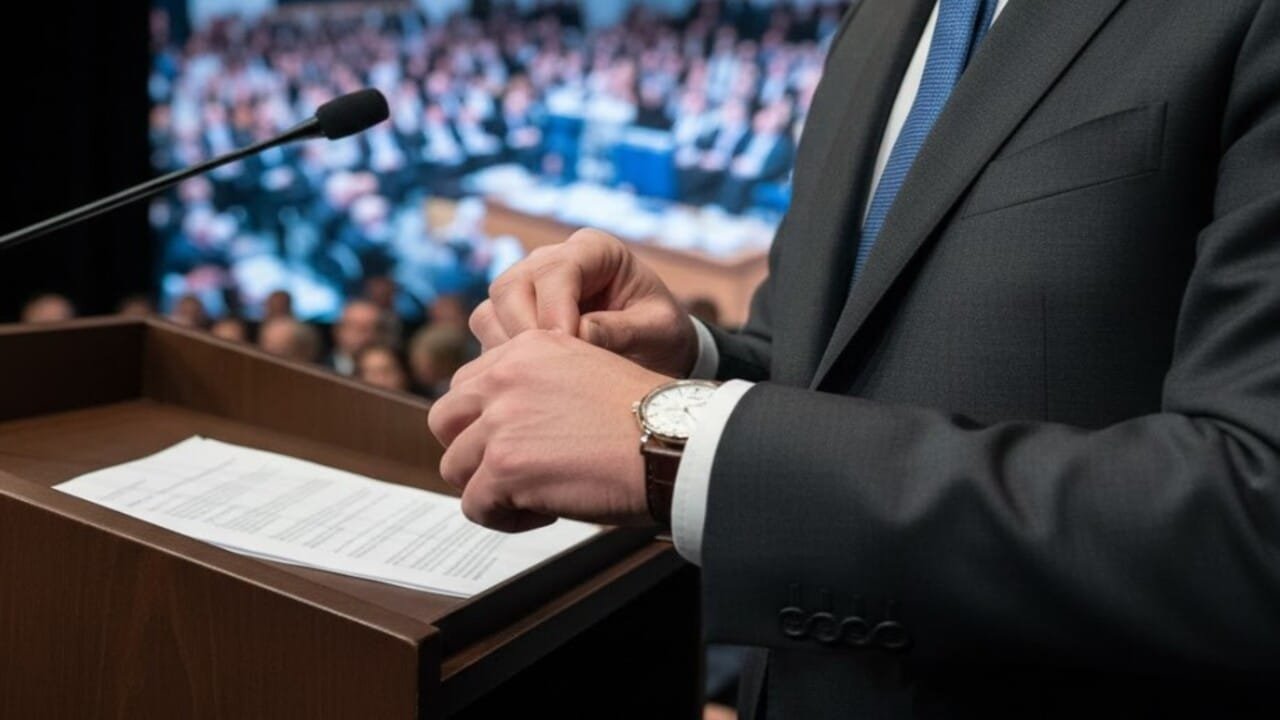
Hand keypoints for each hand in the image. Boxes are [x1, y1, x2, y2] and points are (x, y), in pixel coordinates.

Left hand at [427, 330, 670, 531]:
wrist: (676, 441)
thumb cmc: (647, 420)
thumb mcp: (584, 374)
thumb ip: (538, 387)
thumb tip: (504, 428)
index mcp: (526, 348)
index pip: (469, 386)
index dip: (489, 423)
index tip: (528, 442)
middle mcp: (505, 375)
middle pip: (445, 420)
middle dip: (474, 451)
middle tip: (516, 471)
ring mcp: (501, 421)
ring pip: (455, 467)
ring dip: (490, 488)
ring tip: (537, 494)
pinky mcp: (505, 466)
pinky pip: (475, 506)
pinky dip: (507, 519)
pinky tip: (548, 511)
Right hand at [470, 229, 698, 377]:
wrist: (655, 349)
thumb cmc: (662, 334)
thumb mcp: (657, 330)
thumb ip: (620, 330)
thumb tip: (578, 335)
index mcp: (594, 250)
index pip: (557, 268)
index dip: (556, 307)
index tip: (569, 345)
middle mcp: (552, 262)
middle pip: (511, 286)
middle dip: (524, 330)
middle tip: (547, 369)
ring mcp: (527, 289)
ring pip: (491, 311)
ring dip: (507, 349)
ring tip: (540, 380)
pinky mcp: (513, 320)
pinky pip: (489, 338)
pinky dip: (502, 362)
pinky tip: (530, 385)